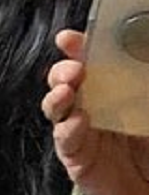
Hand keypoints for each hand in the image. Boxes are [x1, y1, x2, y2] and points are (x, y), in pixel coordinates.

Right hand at [42, 29, 148, 194]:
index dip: (75, 48)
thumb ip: (147, 85)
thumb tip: (147, 55)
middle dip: (62, 71)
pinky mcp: (74, 155)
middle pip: (62, 80)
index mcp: (108, 89)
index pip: (86, 61)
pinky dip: (69, 129)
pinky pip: (65, 138)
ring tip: (66, 91)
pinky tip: (79, 121)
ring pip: (55, 106)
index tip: (68, 38)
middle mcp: (87, 104)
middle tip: (74, 70)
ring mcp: (77, 129)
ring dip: (56, 96)